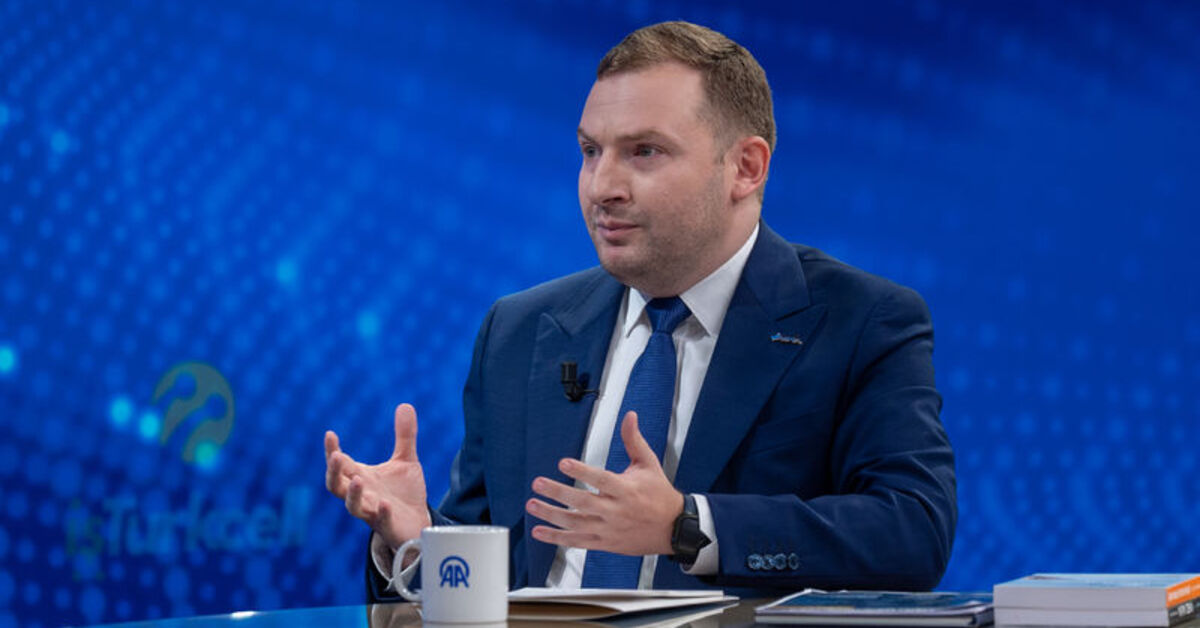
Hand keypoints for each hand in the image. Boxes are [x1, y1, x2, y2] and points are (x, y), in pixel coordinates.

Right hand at [325, 403, 431, 548]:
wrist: (418, 523)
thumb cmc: (404, 494)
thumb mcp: (405, 461)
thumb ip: (404, 436)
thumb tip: (405, 404)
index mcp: (362, 477)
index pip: (341, 464)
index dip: (332, 451)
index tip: (330, 434)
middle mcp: (363, 495)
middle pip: (337, 486)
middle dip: (334, 472)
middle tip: (335, 457)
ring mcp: (373, 512)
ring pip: (353, 507)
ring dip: (352, 495)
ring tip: (357, 480)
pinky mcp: (388, 527)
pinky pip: (381, 522)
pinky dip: (382, 513)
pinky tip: (386, 504)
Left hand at [526, 411, 683, 555]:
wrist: (673, 529)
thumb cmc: (660, 494)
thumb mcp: (649, 464)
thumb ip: (634, 440)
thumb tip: (629, 416)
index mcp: (627, 490)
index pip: (601, 480)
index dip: (581, 472)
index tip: (563, 463)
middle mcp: (616, 511)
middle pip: (583, 503)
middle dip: (558, 493)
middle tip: (538, 483)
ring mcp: (609, 529)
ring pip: (576, 524)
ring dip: (552, 515)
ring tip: (532, 505)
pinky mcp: (605, 543)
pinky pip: (578, 542)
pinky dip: (557, 538)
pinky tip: (539, 531)